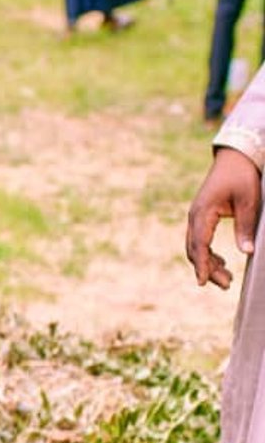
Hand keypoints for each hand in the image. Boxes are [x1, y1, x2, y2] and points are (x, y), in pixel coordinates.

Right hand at [187, 148, 261, 288]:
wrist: (234, 158)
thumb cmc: (242, 176)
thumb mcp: (248, 201)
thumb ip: (245, 226)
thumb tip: (247, 252)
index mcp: (202, 212)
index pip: (200, 244)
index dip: (202, 264)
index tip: (203, 282)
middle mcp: (195, 217)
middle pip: (194, 250)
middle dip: (207, 269)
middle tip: (226, 285)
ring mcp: (196, 217)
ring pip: (196, 247)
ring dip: (208, 264)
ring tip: (227, 279)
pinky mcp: (202, 217)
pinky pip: (200, 240)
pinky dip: (208, 254)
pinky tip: (222, 263)